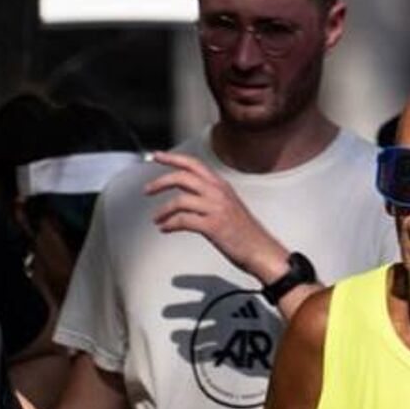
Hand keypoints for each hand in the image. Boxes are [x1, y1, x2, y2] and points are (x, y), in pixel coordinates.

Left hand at [146, 151, 282, 279]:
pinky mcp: (213, 226)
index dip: (173, 158)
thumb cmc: (246, 235)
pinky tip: (165, 229)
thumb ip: (210, 198)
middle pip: (182, 177)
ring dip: (163, 210)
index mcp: (221, 185)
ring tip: (156, 219)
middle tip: (147, 190)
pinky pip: (183, 221)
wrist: (262, 252)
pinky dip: (170, 224)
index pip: (193, 164)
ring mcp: (215, 208)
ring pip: (179, 200)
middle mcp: (218, 192)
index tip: (156, 157)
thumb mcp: (229, 207)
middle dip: (160, 182)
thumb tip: (188, 196)